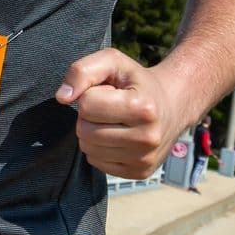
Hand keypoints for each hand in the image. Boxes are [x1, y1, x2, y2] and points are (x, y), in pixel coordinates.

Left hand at [56, 48, 184, 179]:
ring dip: (92, 132)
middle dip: (89, 116)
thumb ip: (83, 70)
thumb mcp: (113, 62)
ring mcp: (144, 159)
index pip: (87, 105)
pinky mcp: (139, 172)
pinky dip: (99, 148)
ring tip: (114, 121)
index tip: (110, 92)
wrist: (173, 105)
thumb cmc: (137, 81)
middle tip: (109, 107)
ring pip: (88, 148)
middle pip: (85, 130)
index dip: (91, 94)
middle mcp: (147, 137)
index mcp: (143, 107)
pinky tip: (117, 136)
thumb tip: (62, 97)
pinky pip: (96, 162)